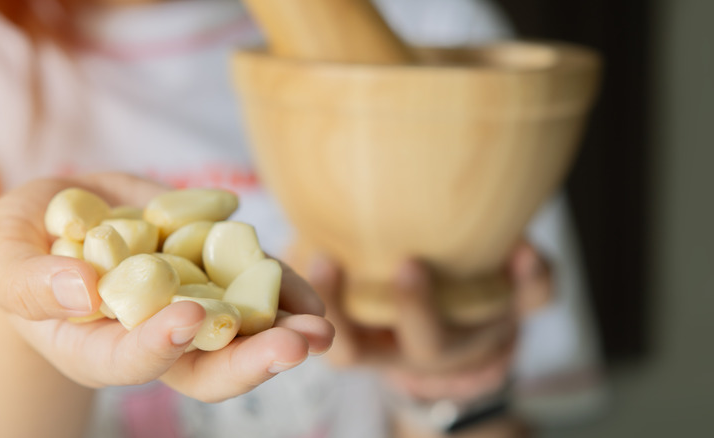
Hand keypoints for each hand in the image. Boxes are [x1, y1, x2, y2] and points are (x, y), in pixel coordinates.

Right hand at [0, 173, 333, 400]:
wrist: (63, 218)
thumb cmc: (22, 245)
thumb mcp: (2, 257)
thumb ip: (28, 282)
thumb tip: (82, 291)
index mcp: (99, 347)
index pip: (131, 360)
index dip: (158, 345)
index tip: (187, 319)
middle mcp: (154, 336)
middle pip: (204, 365)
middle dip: (251, 359)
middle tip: (296, 347)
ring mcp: (188, 305)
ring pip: (241, 331)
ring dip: (284, 327)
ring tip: (320, 323)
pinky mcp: (211, 272)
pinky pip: (251, 285)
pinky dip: (281, 287)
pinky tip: (309, 289)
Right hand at [306, 242, 550, 403]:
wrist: (457, 333)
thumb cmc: (387, 300)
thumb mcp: (356, 294)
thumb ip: (327, 264)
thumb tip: (296, 232)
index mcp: (379, 344)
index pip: (348, 342)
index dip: (331, 308)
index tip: (321, 259)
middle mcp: (422, 346)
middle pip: (417, 344)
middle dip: (411, 309)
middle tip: (407, 266)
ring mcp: (470, 334)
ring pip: (473, 331)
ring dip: (473, 296)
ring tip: (474, 254)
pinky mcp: (511, 310)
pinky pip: (531, 300)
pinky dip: (534, 278)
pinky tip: (525, 248)